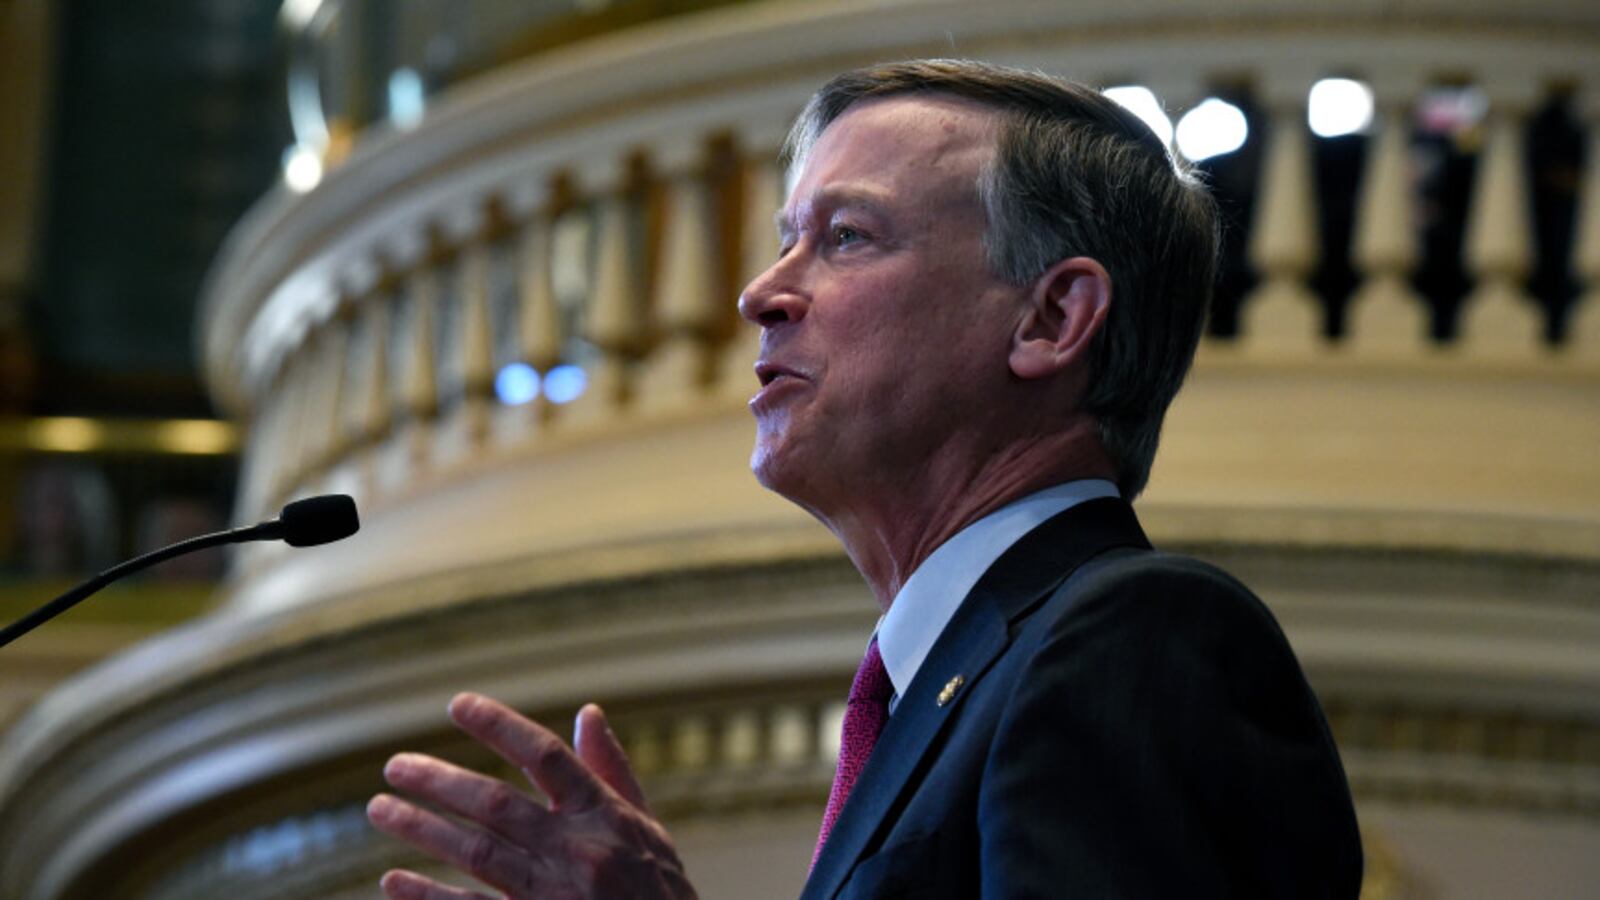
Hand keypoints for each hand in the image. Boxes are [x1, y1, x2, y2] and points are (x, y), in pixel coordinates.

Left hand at [367, 692, 696, 899]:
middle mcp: (580, 850)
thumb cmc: (659, 893)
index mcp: (606, 815)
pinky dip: (429, 897)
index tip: (456, 705)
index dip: (500, 726)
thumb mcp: (648, 829)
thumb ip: (612, 771)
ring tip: (380, 808)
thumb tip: (588, 712)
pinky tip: (394, 881)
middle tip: (394, 765)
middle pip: (496, 804)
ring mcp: (555, 894)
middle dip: (440, 781)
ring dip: (422, 829)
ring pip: (476, 853)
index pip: (546, 756)